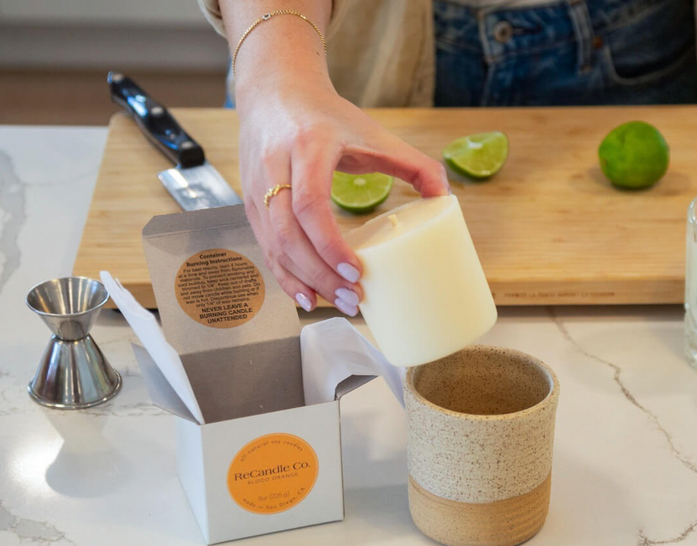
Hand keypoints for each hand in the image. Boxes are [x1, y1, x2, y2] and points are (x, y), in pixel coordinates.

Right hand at [237, 81, 448, 314]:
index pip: (310, 204)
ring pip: (274, 246)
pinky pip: (266, 248)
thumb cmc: (325, 115)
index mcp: (307, 146)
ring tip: (339, 303)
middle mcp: (274, 168)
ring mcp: (257, 188)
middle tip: (353, 299)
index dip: (330, 244)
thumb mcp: (372, 132)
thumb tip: (446, 198)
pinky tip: (307, 298)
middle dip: (320, 274)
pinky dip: (286, 277)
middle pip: (289, 234)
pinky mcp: (250, 204)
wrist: (275, 91)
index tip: (356, 270)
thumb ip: (413, 163)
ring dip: (305, 281)